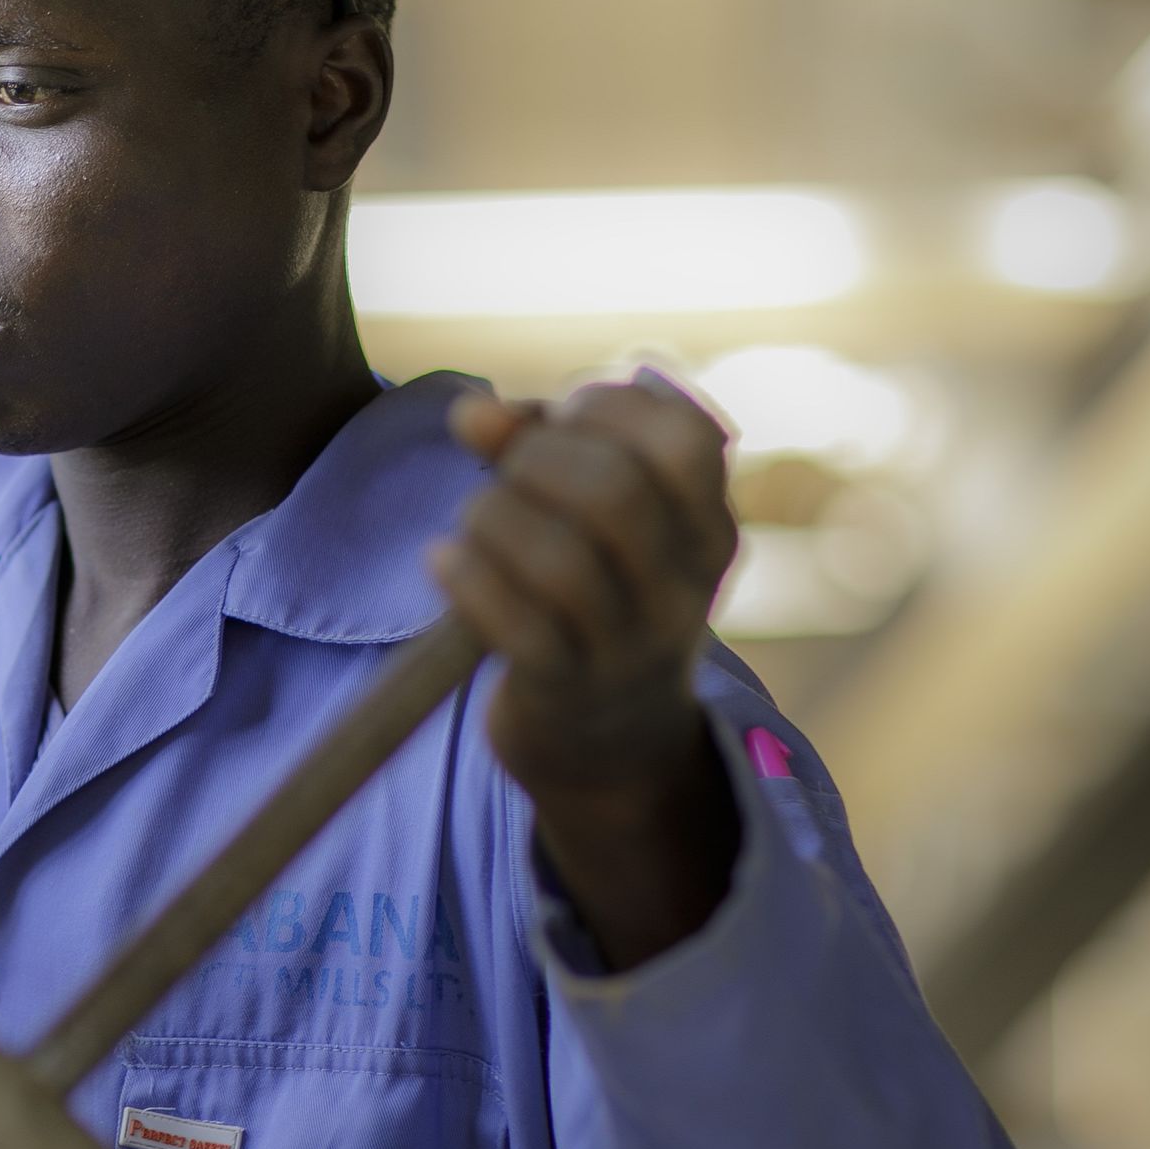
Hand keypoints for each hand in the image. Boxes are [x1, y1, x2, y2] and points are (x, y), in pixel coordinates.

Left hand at [431, 377, 742, 967]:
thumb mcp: (593, 518)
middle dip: (535, 460)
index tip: (560, 420)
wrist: (608, 741)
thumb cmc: (590, 593)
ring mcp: (629, 646)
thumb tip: (472, 412)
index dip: (606, 407)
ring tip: (472, 521)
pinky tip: (442, 560)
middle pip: (615, 492)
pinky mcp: (565, 690)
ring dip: (493, 518)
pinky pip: (515, 627)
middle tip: (505, 474)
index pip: (684, 437)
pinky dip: (465, 578)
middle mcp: (684, 588)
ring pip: (561, 561)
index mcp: (707, 528)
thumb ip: (536, 443)